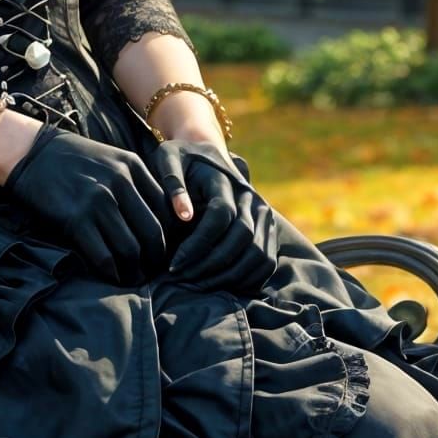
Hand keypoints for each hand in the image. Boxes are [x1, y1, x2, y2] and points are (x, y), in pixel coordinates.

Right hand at [0, 125, 169, 284]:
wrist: (31, 153)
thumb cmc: (73, 159)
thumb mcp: (111, 159)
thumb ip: (135, 182)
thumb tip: (160, 219)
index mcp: (132, 166)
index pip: (166, 208)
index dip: (170, 235)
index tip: (164, 249)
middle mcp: (120, 182)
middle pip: (153, 233)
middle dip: (156, 259)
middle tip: (151, 270)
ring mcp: (98, 201)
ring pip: (131, 249)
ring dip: (135, 271)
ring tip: (133, 278)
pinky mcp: (76, 220)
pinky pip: (104, 257)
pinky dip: (112, 274)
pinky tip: (112, 277)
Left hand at [135, 136, 280, 298]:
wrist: (208, 151)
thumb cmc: (181, 157)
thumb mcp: (169, 158)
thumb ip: (172, 183)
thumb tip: (184, 216)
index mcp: (227, 180)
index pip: (219, 217)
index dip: (197, 245)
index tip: (174, 263)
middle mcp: (252, 198)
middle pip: (241, 238)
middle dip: (211, 265)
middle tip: (183, 280)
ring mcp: (264, 214)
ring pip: (258, 254)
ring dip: (229, 277)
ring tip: (198, 285)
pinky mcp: (268, 228)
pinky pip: (266, 261)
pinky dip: (247, 279)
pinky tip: (221, 286)